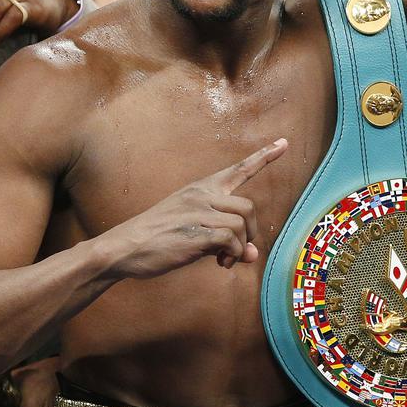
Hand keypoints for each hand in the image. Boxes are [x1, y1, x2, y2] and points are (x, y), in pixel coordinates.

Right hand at [97, 139, 288, 279]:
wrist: (122, 248)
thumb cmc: (156, 239)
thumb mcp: (192, 230)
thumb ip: (224, 237)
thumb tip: (252, 255)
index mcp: (200, 189)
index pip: (238, 169)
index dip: (264, 157)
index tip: (284, 143)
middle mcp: (201, 195)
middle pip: (249, 207)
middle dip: (251, 232)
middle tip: (238, 250)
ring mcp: (198, 212)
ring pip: (242, 225)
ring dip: (240, 247)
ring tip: (225, 259)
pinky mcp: (196, 232)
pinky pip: (231, 241)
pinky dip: (231, 255)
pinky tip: (220, 262)